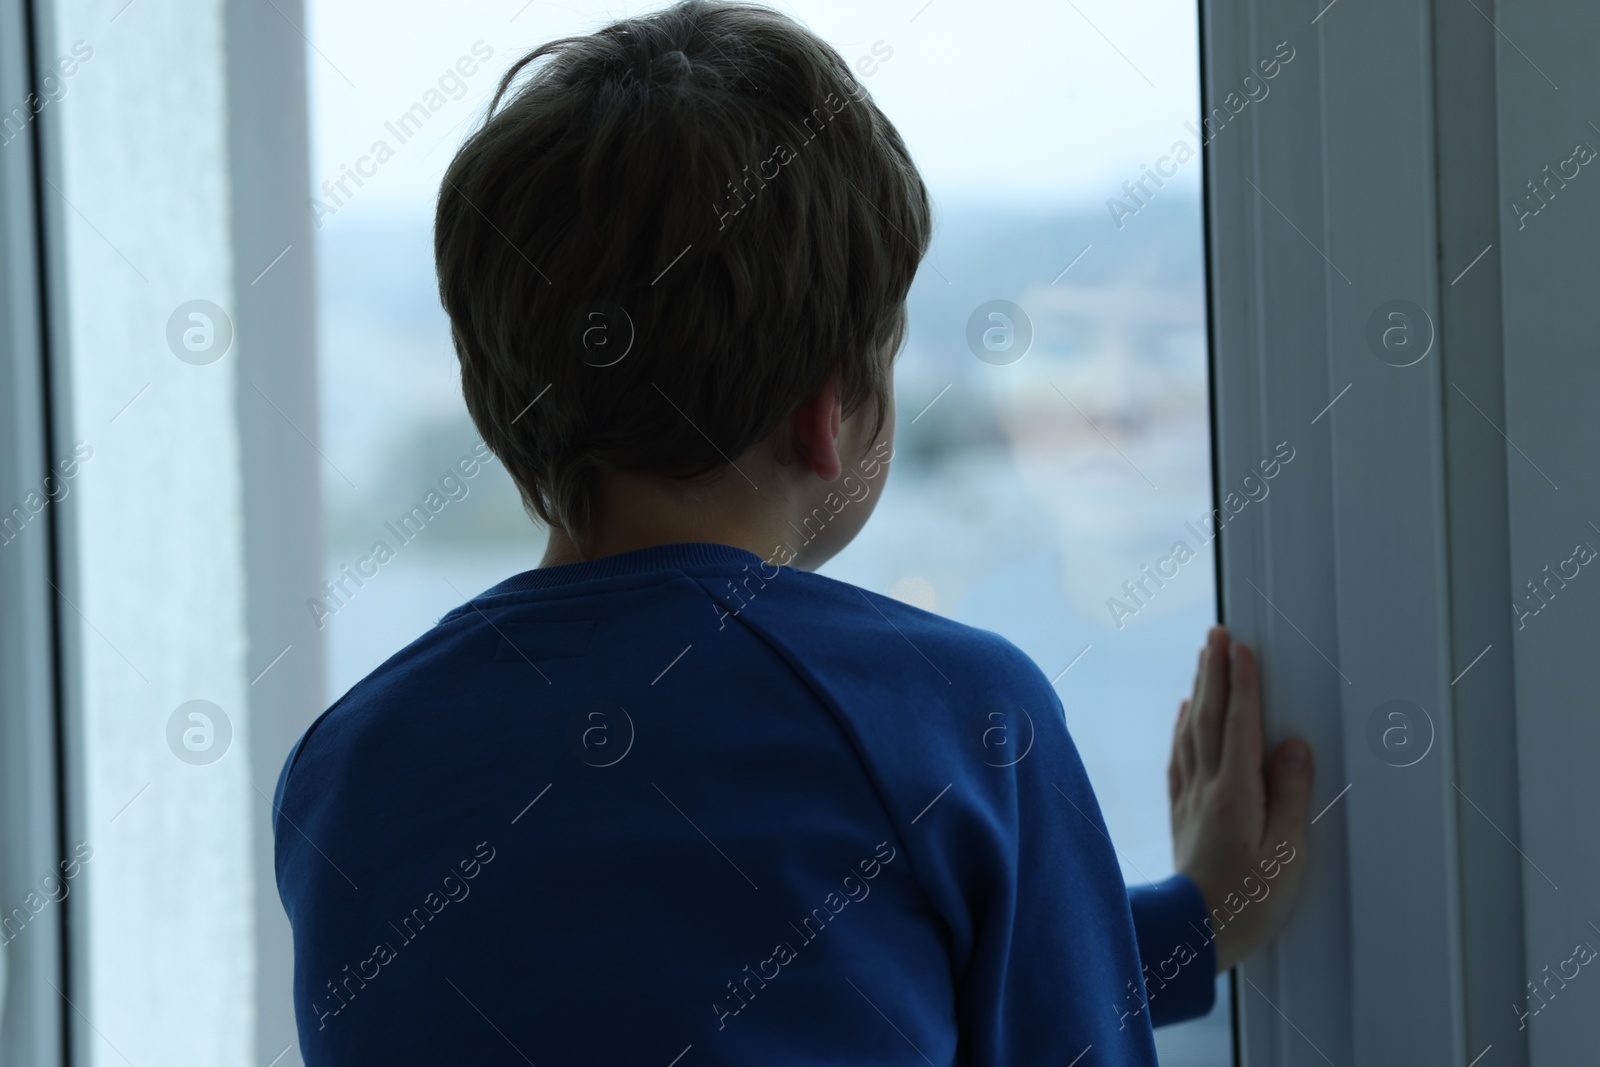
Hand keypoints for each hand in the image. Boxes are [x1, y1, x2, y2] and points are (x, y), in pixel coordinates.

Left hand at [1168, 625, 1313, 971]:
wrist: (1194, 936)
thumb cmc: (1248, 903)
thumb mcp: (1286, 854)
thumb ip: (1290, 796)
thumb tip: (1293, 745)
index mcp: (1236, 794)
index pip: (1241, 725)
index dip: (1243, 683)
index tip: (1241, 646)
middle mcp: (1207, 789)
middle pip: (1211, 718)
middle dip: (1214, 672)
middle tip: (1216, 633)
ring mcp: (1190, 800)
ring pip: (1192, 732)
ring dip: (1200, 692)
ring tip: (1204, 660)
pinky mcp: (1182, 815)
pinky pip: (1179, 759)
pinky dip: (1183, 730)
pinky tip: (1186, 716)